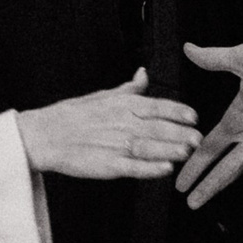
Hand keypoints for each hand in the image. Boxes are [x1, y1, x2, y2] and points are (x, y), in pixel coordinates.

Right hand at [17, 70, 204, 180]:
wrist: (44, 135)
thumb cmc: (73, 115)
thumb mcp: (102, 96)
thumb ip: (128, 89)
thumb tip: (143, 74)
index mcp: (122, 104)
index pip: (157, 105)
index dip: (178, 112)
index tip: (194, 117)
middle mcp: (122, 122)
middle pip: (159, 127)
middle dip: (182, 133)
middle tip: (199, 138)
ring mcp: (114, 144)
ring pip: (150, 146)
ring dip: (171, 149)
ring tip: (188, 152)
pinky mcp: (106, 165)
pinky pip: (133, 167)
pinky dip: (150, 168)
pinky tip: (165, 169)